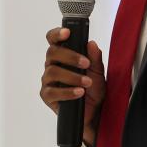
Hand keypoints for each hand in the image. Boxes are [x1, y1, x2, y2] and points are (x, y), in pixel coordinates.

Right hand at [39, 27, 105, 146]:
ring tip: (87, 83)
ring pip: (52, 71)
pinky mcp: (47, 96)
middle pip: (52, 53)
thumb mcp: (98, 72)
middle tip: (85, 63)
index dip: (57, 34)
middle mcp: (52, 66)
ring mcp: (48, 81)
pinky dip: (67, 92)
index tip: (67, 32)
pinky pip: (52, 91)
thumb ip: (95, 58)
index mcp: (62, 56)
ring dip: (72, 76)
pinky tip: (79, 93)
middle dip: (70, 56)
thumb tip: (91, 43)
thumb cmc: (93, 91)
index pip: (53, 40)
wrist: (94, 113)